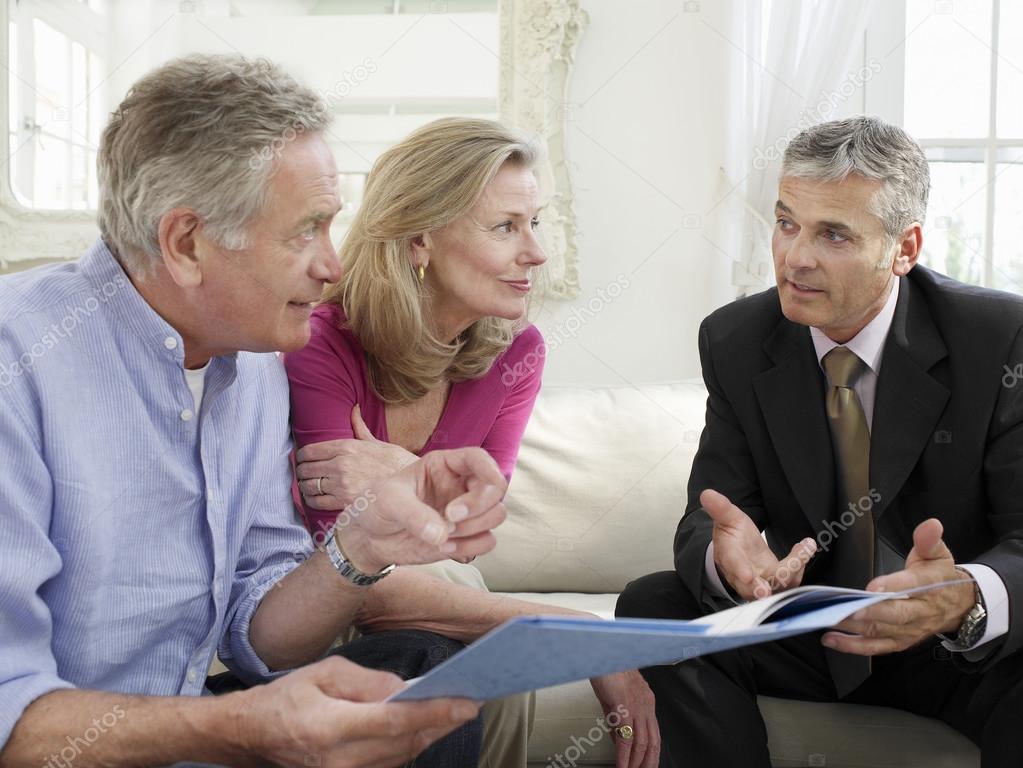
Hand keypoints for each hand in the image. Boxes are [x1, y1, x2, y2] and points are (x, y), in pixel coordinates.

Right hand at [233, 655, 480, 767]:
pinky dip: (409, 746)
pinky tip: (424, 727)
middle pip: (405, 744)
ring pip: (401, 757)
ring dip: (429, 735)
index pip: (395, 721)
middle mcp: (340, 761)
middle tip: (471, 702)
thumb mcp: (325, 673)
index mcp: (331, 728)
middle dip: (441, 723)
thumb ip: (368, 681)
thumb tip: (406, 689)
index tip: (466, 703)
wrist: (251, 735)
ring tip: (454, 711)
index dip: (435, 713)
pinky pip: (389, 765)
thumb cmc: (287, 697)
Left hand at [296, 405, 417, 510]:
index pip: (309, 451)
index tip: (302, 460)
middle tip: (304, 475)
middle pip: (305, 469)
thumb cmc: (396, 464)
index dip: (301, 457)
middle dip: (302, 472)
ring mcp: (341, 484)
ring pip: (308, 486)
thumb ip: (360, 427)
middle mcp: (340, 464)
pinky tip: (315, 498)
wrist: (410, 486)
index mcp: (346, 446)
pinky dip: (312, 500)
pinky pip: (316, 501)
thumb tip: (354, 409)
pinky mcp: (344, 501)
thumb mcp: (377, 442)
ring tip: (308, 487)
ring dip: (305, 487)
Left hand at [340, 447, 507, 571]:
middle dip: (478, 507)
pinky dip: (470, 547)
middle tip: (450, 518)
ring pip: (497, 514)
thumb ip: (412, 514)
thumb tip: (441, 534)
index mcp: (445, 465)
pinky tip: (443, 548)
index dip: (485, 474)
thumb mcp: (387, 501)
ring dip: (474, 528)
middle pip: (496, 487)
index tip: (459, 506)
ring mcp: (466, 511)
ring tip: (442, 535)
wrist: (370, 537)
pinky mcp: (466, 535)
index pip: (479, 459)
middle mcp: (461, 485)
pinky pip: (487, 541)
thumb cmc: (377, 506)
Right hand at [589, 671, 658, 767]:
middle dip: (649, 762)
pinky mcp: (624, 709)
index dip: (652, 752)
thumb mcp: (614, 700)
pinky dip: (625, 756)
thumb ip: (617, 721)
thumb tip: (618, 740)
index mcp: (646, 701)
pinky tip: (622, 765)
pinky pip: (626, 739)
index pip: (654, 733)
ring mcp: (636, 707)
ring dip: (637, 762)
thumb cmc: (607, 670)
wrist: (602, 654)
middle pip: (653, 741)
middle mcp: (646, 705)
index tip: (647, 763)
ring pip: (642, 743)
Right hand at [702, 489, 816, 599]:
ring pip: (777, 586)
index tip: (748, 576)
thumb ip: (720, 508)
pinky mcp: (777, 581)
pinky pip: (791, 579)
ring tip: (804, 549)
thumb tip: (707, 494)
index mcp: (729, 557)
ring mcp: (762, 581)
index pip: (733, 565)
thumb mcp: (728, 518)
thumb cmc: (732, 534)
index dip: (740, 571)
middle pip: (752, 588)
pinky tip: (806, 547)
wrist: (740, 549)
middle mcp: (744, 575)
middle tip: (768, 590)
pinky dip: (801, 565)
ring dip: (793, 571)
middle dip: (761, 589)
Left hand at [822, 518, 975, 655]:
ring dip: (853, 627)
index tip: (874, 587)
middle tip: (846, 607)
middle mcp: (920, 611)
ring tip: (828, 619)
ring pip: (880, 631)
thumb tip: (931, 525)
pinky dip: (852, 646)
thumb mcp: (938, 554)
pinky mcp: (899, 641)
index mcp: (930, 586)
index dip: (893, 586)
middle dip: (869, 612)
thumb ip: (929, 540)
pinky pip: (875, 646)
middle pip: (895, 614)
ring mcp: (909, 630)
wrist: (958, 606)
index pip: (912, 586)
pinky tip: (831, 639)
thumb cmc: (940, 577)